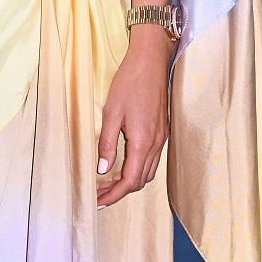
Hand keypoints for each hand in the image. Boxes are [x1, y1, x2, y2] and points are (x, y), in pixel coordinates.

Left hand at [97, 34, 169, 207]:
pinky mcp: (162, 130)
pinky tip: (124, 164)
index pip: (131, 181)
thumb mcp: (111, 112)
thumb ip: (107, 143)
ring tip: (108, 182)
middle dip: (120, 191)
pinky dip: (138, 168)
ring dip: (130, 181)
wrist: (151, 60)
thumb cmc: (129, 82)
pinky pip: (152, 159)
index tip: (98, 201)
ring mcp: (162, 137)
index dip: (114, 195)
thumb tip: (102, 169)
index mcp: (143, 141)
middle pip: (141, 180)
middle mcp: (156, 143)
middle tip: (99, 193)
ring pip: (148, 171)